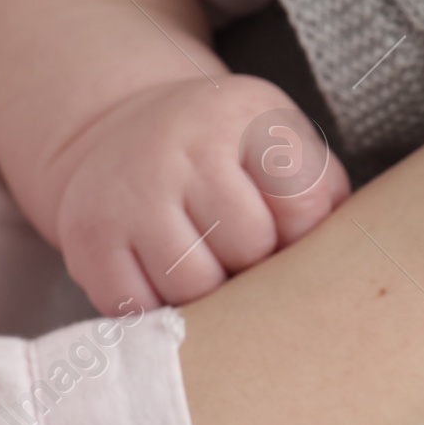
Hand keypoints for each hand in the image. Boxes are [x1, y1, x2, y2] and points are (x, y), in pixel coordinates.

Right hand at [54, 75, 350, 312]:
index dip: (302, 233)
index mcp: (243, 116)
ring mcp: (126, 192)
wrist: (120, 134)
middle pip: (248, 248)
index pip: (302, 204)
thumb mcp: (279, 146)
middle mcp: (178, 146)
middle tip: (237, 245)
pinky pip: (139, 308)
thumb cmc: (225, 156)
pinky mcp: (87, 239)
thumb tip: (336, 270)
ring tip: (203, 258)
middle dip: (253, 262)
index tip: (285, 225)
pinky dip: (158, 307)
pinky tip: (160, 272)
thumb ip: (320, 196)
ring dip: (209, 291)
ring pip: (193, 287)